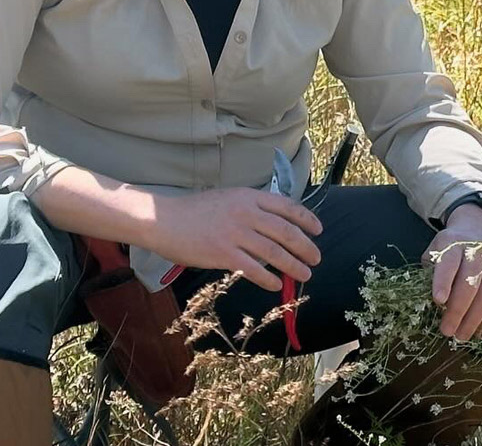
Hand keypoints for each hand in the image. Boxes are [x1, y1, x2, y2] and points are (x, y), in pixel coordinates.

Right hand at [144, 188, 322, 291]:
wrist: (164, 220)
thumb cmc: (193, 211)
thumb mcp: (226, 199)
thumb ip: (249, 208)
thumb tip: (273, 226)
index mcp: (247, 197)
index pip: (286, 207)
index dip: (306, 219)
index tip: (318, 230)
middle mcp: (246, 213)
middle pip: (286, 232)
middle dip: (305, 247)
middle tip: (315, 258)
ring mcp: (235, 234)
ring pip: (275, 252)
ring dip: (294, 265)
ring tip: (304, 274)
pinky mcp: (224, 254)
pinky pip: (254, 269)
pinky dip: (269, 278)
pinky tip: (276, 284)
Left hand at [423, 204, 481, 341]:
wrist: (481, 227)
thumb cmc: (452, 245)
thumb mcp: (436, 249)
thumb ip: (431, 270)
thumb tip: (425, 299)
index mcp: (453, 243)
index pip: (448, 263)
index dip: (443, 282)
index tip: (437, 300)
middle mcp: (477, 252)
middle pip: (469, 284)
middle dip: (457, 310)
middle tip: (447, 331)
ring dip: (474, 320)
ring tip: (462, 336)